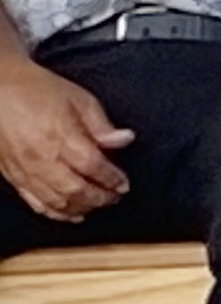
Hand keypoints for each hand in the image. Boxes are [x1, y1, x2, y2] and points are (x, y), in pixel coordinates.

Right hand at [0, 56, 131, 221]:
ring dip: (80, 208)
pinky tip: (70, 214)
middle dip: (100, 198)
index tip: (124, 184)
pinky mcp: (12, 176)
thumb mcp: (79, 98)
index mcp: (61, 136)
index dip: (112, 179)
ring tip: (97, 205)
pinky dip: (55, 213)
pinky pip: (35, 202)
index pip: (94, 167)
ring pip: (56, 201)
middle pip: (76, 190)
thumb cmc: (36, 89)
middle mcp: (42, 158)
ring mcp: (25, 170)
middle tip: (115, 197)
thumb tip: (125, 139)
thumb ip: (102, 124)